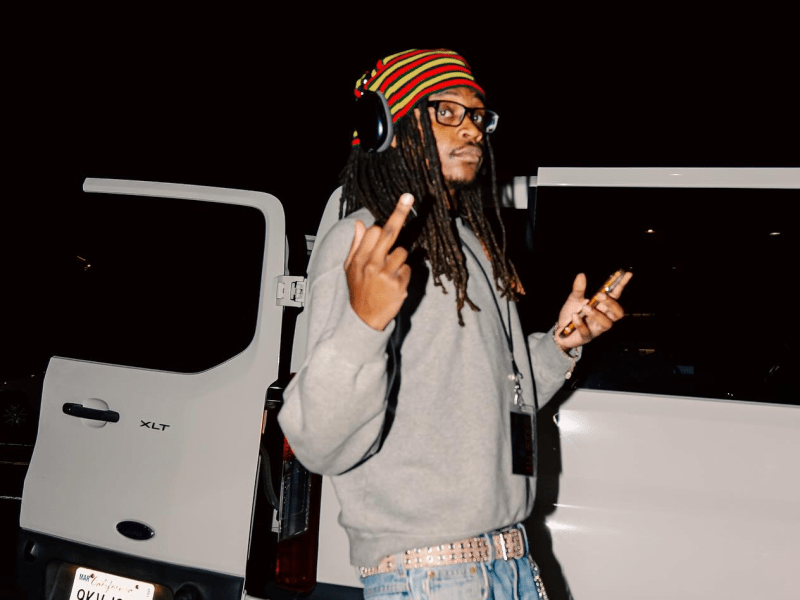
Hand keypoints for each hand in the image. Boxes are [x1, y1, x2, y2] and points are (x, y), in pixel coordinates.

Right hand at [344, 194, 414, 330]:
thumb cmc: (359, 291)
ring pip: (402, 252)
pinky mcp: (399, 285)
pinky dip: (404, 274)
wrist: (364, 320)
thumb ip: (356, 246)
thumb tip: (359, 224)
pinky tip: (394, 284)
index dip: (385, 224)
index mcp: (359, 259)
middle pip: (389, 233)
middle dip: (400, 213)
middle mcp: (372, 264)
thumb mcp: (350, 269)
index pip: (375, 231)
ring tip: (389, 273)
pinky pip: (408, 269)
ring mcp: (386, 275)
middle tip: (409, 197)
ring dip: (399, 260)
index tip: (399, 204)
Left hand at [555, 272, 632, 350]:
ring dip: (596, 314)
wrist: (560, 331)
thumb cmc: (571, 314)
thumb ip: (578, 289)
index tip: (627, 273)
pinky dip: (580, 323)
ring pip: (607, 324)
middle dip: (611, 303)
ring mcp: (596, 329)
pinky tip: (574, 316)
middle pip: (618, 313)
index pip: (615, 295)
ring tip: (584, 307)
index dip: (621, 285)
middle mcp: (603, 318)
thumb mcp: (574, 299)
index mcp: (602, 306)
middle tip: (599, 295)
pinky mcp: (586, 337)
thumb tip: (581, 275)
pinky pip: (587, 332)